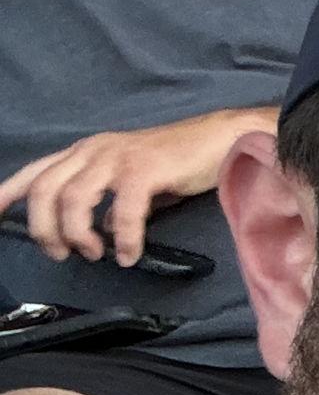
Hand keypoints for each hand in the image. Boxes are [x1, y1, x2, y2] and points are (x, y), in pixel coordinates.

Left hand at [0, 109, 273, 265]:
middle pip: (46, 191)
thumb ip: (110, 199)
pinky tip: (128, 253)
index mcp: (86, 151)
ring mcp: (117, 158)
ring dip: (79, 235)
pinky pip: (122, 211)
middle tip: (64, 254)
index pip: (36, 172)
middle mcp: (93, 150)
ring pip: (73, 200)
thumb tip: (102, 227)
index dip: (8, 193)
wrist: (221, 140)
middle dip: (46, 230)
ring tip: (97, 254)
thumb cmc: (180, 161)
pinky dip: (122, 238)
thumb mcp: (133, 178)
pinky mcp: (144, 170)